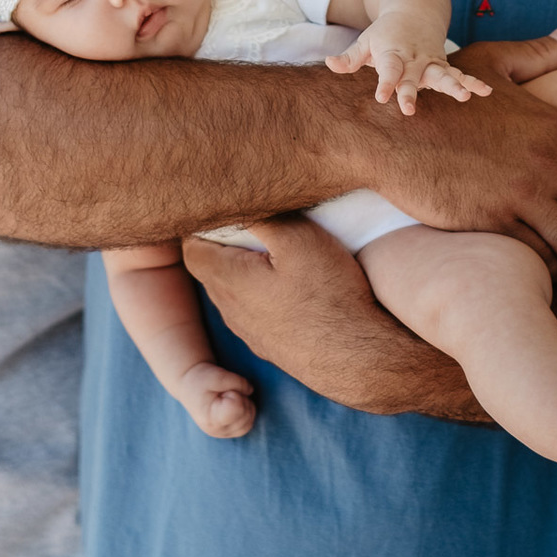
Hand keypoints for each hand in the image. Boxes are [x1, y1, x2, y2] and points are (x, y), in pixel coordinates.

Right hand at [177, 360, 255, 438]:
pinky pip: (247, 424)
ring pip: (249, 421)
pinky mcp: (228, 432)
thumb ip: (238, 382)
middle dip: (240, 399)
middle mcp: (217, 430)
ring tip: (227, 398)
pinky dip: (245, 412)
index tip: (223, 391)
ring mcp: (223, 433)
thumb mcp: (218, 374)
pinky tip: (233, 404)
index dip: (236, 394)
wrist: (189, 385)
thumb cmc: (201, 379)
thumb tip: (251, 391)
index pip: (239, 408)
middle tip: (224, 393)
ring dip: (244, 405)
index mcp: (211, 418)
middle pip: (246, 415)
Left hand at [183, 217, 482, 418]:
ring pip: (234, 289)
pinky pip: (257, 309)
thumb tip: (234, 195)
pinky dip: (265, 291)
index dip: (204, 220)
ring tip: (276, 248)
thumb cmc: (331, 296)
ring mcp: (252, 332)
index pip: (190, 242)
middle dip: (223, 240)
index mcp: (226, 279)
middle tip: (253, 218)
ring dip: (245, 267)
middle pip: (210, 265)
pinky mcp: (274, 345)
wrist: (365, 362)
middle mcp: (231, 310)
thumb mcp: (298, 238)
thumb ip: (259, 214)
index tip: (227, 203)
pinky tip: (295, 285)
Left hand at [326, 18, 490, 112]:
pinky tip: (486, 92)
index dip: (385, 84)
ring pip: (443, 75)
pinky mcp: (444, 66)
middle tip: (410, 109)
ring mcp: (431, 62)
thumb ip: (349, 57)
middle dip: (412, 92)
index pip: (388, 71)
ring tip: (465, 97)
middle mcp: (414, 59)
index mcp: (393, 53)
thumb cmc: (385, 34)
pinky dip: (473, 81)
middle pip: (414, 77)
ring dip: (454, 85)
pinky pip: (460, 74)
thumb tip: (328, 63)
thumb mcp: (364, 42)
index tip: (382, 98)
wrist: (414, 11)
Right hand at [373, 24, 556, 277]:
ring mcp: (523, 191)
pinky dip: (551, 270)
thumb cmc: (440, 100)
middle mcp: (548, 159)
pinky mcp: (496, 219)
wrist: (388, 130)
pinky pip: (543, 256)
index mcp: (556, 127)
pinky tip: (541, 270)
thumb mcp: (490, 64)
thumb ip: (537, 54)